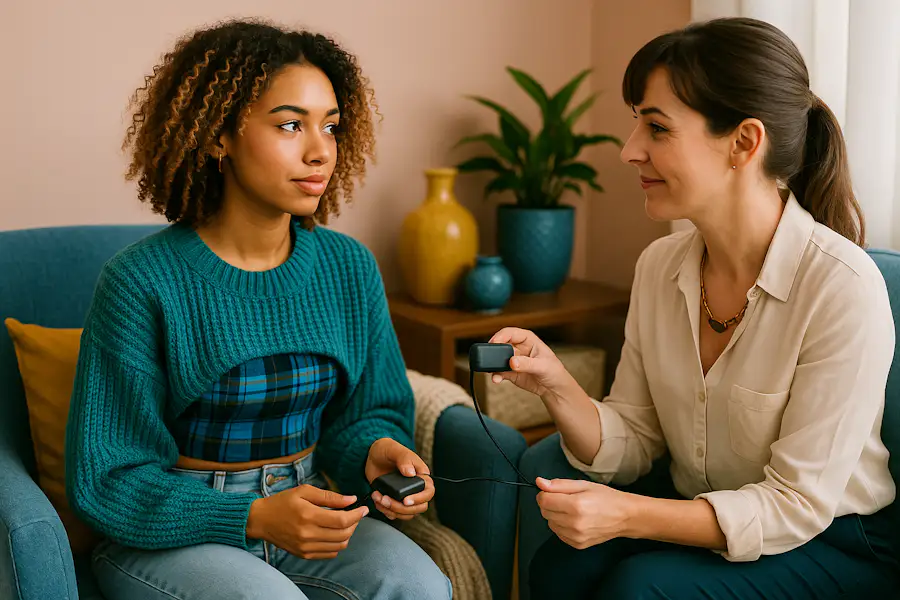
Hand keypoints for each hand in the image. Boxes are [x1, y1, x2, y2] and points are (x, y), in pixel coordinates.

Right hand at [246, 485, 367, 559]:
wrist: (261, 520)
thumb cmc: (283, 502)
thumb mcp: (304, 491)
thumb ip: (329, 496)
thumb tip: (351, 500)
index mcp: (308, 516)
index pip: (342, 520)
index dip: (357, 514)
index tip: (364, 508)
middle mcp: (308, 534)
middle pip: (343, 534)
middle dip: (355, 523)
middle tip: (356, 513)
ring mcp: (306, 547)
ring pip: (339, 546)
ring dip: (348, 534)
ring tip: (345, 522)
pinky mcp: (304, 554)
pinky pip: (330, 554)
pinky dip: (338, 544)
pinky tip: (334, 533)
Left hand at [365, 438, 434, 520]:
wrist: (373, 457)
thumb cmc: (387, 449)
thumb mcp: (394, 449)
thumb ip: (404, 459)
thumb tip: (411, 473)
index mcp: (420, 475)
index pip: (429, 492)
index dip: (419, 499)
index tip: (405, 500)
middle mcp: (415, 488)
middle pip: (419, 507)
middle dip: (401, 508)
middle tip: (386, 499)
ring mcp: (406, 496)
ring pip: (407, 513)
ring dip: (392, 510)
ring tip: (378, 498)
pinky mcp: (395, 502)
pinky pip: (396, 514)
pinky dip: (386, 512)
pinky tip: (378, 501)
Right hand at [488, 328, 577, 400]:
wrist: (554, 388)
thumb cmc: (554, 371)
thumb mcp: (543, 366)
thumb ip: (527, 363)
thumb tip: (513, 362)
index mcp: (527, 339)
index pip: (510, 333)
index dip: (500, 336)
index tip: (494, 343)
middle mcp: (518, 348)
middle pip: (500, 345)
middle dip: (493, 350)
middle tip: (489, 357)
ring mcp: (513, 360)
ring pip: (497, 359)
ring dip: (493, 365)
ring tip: (492, 370)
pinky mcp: (510, 372)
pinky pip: (499, 372)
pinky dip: (496, 375)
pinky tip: (496, 378)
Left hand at [535, 477, 632, 549]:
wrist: (625, 517)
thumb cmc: (606, 498)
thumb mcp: (583, 485)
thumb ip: (559, 484)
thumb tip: (539, 482)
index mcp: (576, 505)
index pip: (544, 501)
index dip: (544, 493)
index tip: (551, 491)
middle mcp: (574, 523)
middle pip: (545, 512)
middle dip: (549, 504)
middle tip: (565, 499)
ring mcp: (576, 536)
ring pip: (550, 524)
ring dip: (555, 515)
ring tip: (572, 510)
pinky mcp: (577, 544)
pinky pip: (558, 533)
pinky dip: (562, 526)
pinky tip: (574, 520)